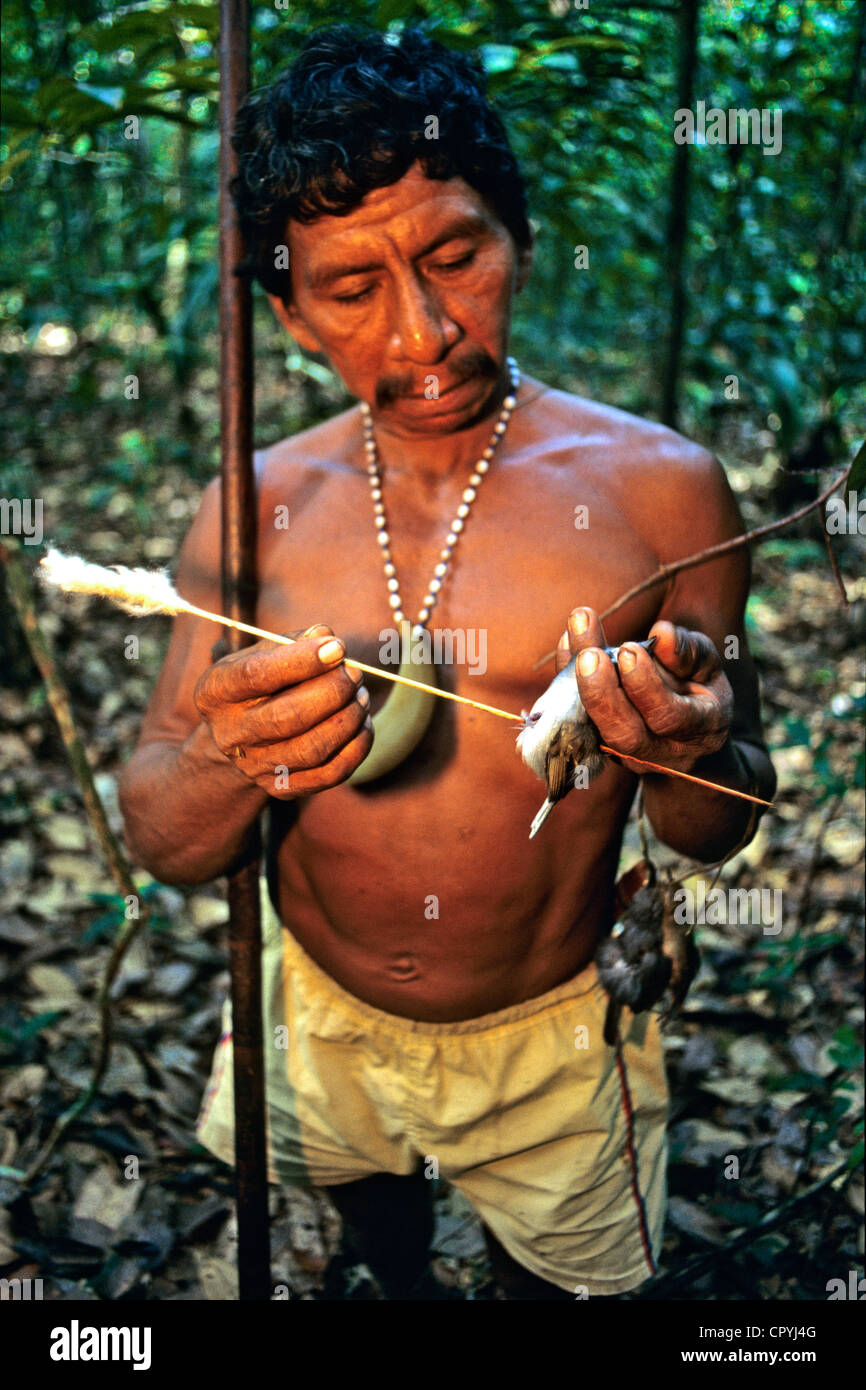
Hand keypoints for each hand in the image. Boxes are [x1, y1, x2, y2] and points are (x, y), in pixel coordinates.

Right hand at [193, 623, 372, 796]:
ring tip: (360, 694)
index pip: (257, 675)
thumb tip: (325, 635)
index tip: (337, 646)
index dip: (303, 660)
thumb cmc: (258, 686)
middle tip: (354, 672)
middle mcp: (230, 734)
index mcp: (216, 692)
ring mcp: (255, 766)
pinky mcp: (282, 789)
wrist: (239, 740)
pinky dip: (356, 747)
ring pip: (312, 749)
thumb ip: (292, 642)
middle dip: (332, 691)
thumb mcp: (260, 655)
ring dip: (348, 718)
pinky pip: (330, 774)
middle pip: (287, 717)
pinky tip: (362, 724)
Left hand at [555, 607, 732, 773]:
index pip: (668, 717)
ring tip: (573, 634)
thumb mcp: (707, 668)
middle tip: (590, 654)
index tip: (629, 649)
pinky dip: (567, 679)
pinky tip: (567, 640)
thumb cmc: (699, 689)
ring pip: (596, 730)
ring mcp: (626, 755)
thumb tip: (662, 632)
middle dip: (603, 693)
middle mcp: (661, 752)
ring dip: (578, 683)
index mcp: (698, 731)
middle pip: (625, 735)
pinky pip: (576, 717)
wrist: (686, 734)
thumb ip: (689, 651)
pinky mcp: (600, 745)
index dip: (645, 686)